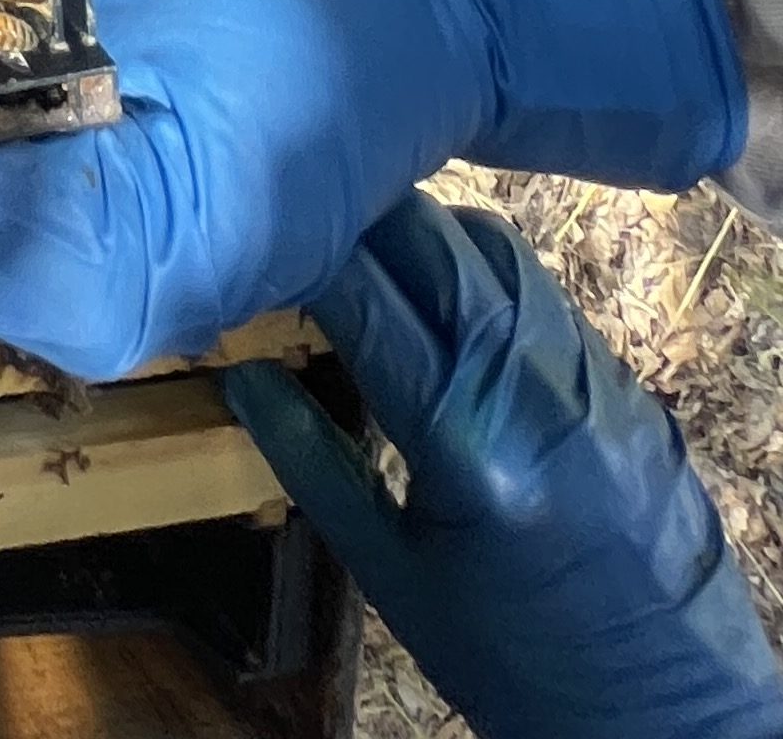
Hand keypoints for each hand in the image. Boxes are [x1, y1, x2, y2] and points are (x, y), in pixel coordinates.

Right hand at [225, 196, 782, 738]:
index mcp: (463, 441)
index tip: (245, 236)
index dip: (294, 246)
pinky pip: (544, 294)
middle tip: (299, 222)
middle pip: (429, 237)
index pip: (359, 292)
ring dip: (423, 233)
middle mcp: (534, 387)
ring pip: (493, 247)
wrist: (662, 714)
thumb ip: (312, 462)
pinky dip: (484, 278)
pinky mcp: (630, 384)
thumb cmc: (510, 659)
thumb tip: (238, 372)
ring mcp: (593, 377)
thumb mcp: (392, 577)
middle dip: (356, 212)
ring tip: (369, 255)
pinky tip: (449, 310)